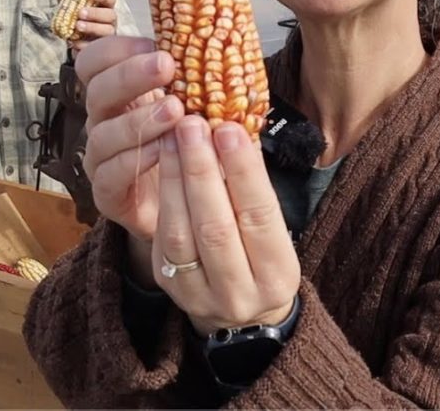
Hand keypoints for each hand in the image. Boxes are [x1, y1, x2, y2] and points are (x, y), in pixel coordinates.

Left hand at [63, 0, 118, 51]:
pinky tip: (74, 41)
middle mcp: (109, 21)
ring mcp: (106, 35)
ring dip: (92, 27)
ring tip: (77, 26)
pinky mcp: (100, 48)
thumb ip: (67, 0)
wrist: (75, 41)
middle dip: (96, 13)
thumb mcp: (72, 8)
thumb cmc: (78, 20)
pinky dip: (85, 44)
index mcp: (104, 7)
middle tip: (81, 13)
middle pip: (110, 15)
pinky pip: (96, 46)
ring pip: (106, 31)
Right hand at [75, 36, 183, 244]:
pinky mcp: (107, 194)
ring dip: (139, 118)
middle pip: (95, 90)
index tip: (154, 44)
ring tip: (175, 110)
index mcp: (118, 94)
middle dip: (129, 75)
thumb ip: (195, 80)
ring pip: (102, 133)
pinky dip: (135, 159)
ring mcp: (100, 159)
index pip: (95, 61)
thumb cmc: (190, 149)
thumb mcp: (196, 108)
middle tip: (166, 66)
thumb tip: (220, 45)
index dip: (118, 48)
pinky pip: (110, 174)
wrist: (188, 209)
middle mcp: (103, 122)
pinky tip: (163, 149)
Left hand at [154, 115, 299, 335]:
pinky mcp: (171, 290)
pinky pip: (162, 242)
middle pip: (215, 226)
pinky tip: (162, 166)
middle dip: (201, 170)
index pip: (260, 216)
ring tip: (172, 138)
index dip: (243, 171)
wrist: (244, 316)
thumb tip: (234, 129)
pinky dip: (162, 200)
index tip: (229, 128)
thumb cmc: (263, 256)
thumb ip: (254, 189)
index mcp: (277, 274)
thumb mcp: (274, 230)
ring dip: (174, 180)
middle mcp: (240, 292)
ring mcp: (202, 296)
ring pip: (181, 235)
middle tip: (191, 124)